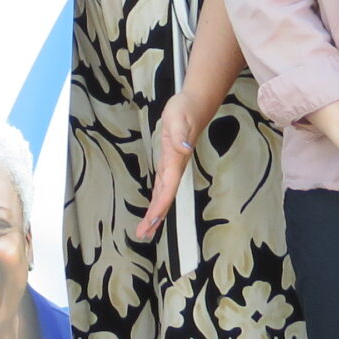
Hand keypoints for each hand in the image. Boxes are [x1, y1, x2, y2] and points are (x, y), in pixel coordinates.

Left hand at [135, 95, 201, 240]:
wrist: (194, 105)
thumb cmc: (185, 111)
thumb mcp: (179, 118)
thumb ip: (180, 135)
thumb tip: (185, 149)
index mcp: (175, 162)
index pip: (167, 190)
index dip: (160, 208)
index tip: (152, 223)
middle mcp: (175, 168)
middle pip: (165, 198)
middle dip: (155, 218)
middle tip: (144, 234)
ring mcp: (172, 167)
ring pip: (163, 195)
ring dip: (156, 213)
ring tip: (147, 229)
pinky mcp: (169, 163)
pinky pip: (162, 187)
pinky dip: (157, 200)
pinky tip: (154, 208)